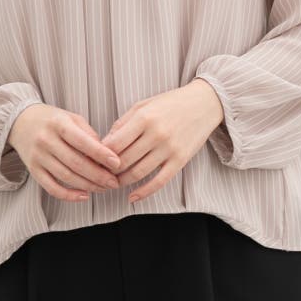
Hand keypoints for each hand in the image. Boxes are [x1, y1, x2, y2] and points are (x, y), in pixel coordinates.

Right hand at [8, 104, 122, 201]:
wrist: (20, 122)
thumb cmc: (52, 120)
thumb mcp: (71, 118)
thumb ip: (88, 134)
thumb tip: (106, 153)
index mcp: (58, 124)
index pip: (82, 141)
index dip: (101, 154)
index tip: (117, 163)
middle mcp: (46, 140)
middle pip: (75, 163)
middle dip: (98, 175)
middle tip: (114, 182)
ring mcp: (38, 157)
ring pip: (66, 177)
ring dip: (88, 186)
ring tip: (104, 188)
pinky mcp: (33, 170)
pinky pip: (52, 188)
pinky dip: (69, 195)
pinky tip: (84, 195)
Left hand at [99, 79, 224, 203]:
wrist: (203, 104)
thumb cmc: (170, 103)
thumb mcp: (144, 105)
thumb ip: (123, 122)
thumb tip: (105, 142)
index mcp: (144, 118)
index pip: (115, 143)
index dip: (101, 154)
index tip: (96, 158)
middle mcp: (156, 134)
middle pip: (124, 160)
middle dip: (109, 170)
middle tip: (102, 173)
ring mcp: (169, 149)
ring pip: (138, 173)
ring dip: (122, 181)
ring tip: (114, 182)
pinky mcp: (180, 161)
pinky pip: (159, 182)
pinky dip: (143, 193)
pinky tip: (132, 197)